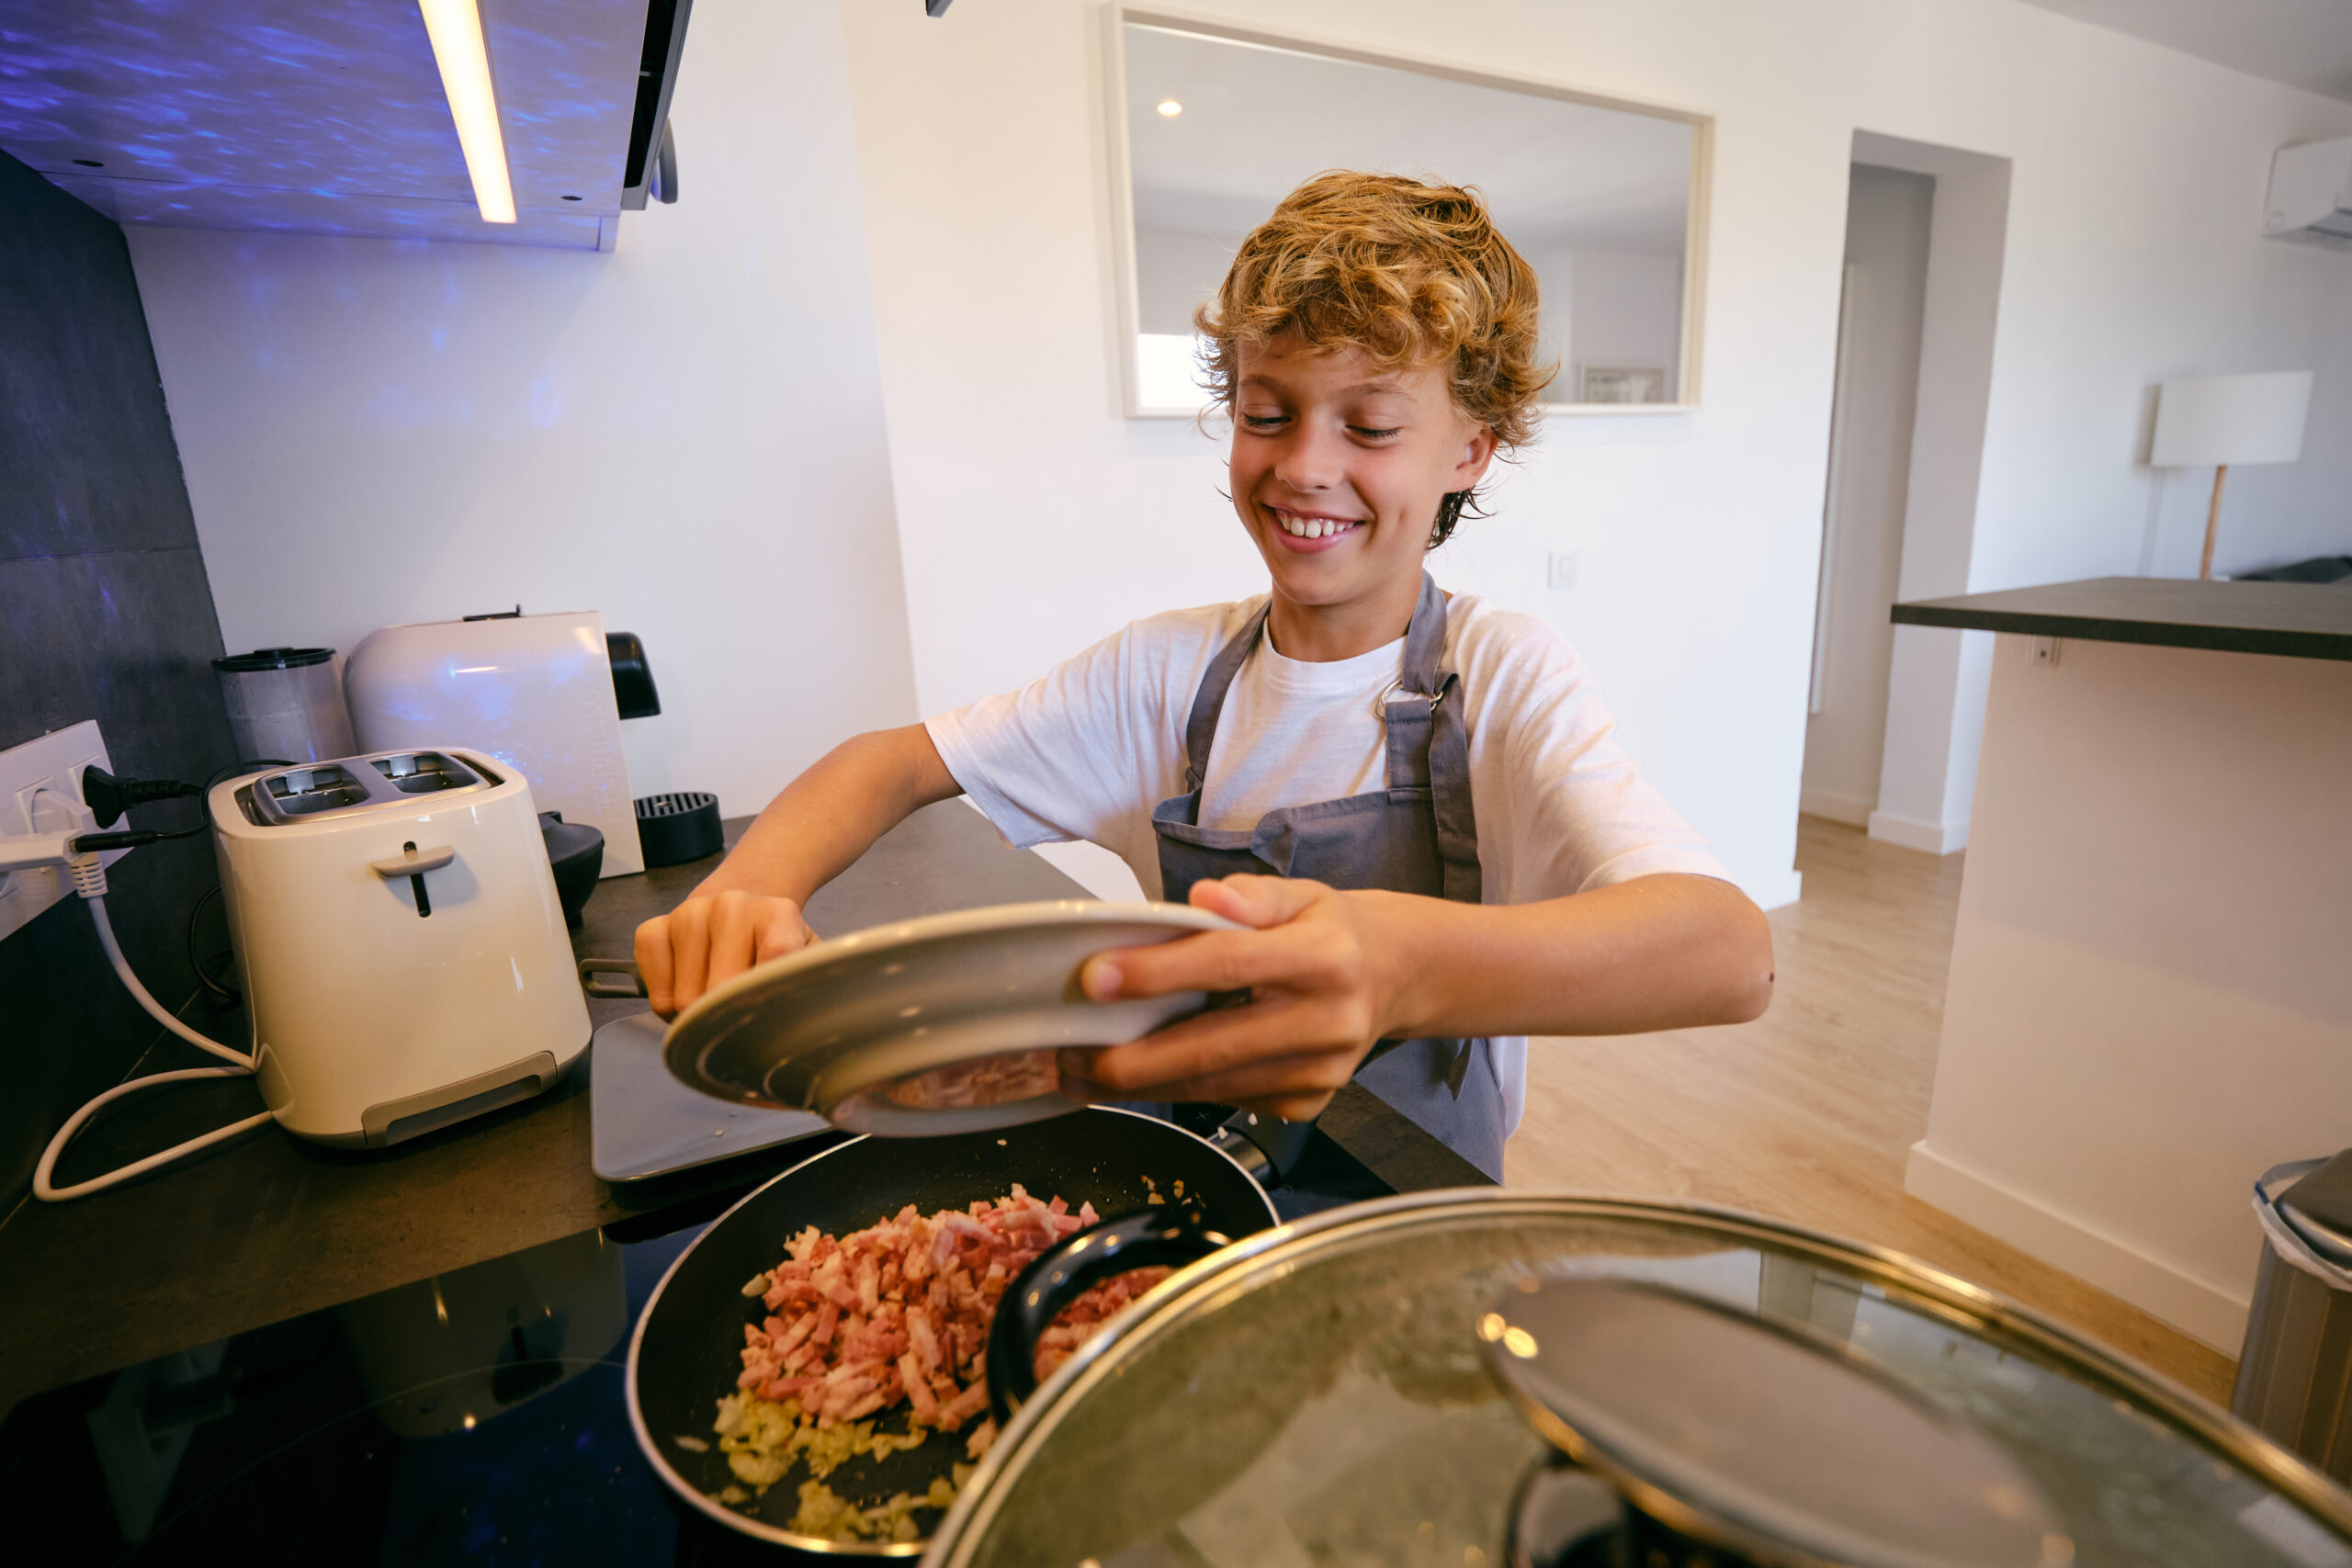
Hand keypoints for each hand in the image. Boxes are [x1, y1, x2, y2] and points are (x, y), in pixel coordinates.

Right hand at [634, 890, 817, 1017]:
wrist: (740, 911)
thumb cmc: (774, 946)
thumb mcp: (804, 958)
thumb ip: (809, 979)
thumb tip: (804, 1019)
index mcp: (778, 912)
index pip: (777, 955)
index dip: (769, 994)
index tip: (768, 1019)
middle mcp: (732, 905)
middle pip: (723, 988)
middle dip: (728, 1016)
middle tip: (738, 1016)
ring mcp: (690, 913)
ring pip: (684, 998)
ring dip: (696, 1014)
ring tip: (714, 1000)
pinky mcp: (655, 928)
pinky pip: (653, 987)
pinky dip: (665, 1003)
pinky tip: (685, 989)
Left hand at [1057, 875, 1414, 1121]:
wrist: (1395, 977)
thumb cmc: (1331, 932)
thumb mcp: (1301, 893)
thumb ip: (1251, 895)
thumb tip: (1204, 899)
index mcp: (1326, 958)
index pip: (1228, 964)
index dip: (1157, 973)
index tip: (1095, 978)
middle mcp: (1329, 1022)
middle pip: (1213, 1046)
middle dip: (1132, 1058)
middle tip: (1070, 1055)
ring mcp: (1322, 1072)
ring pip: (1215, 1086)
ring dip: (1143, 1086)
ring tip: (1082, 1074)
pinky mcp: (1311, 1103)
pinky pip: (1231, 1101)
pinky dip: (1180, 1093)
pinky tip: (1141, 1081)